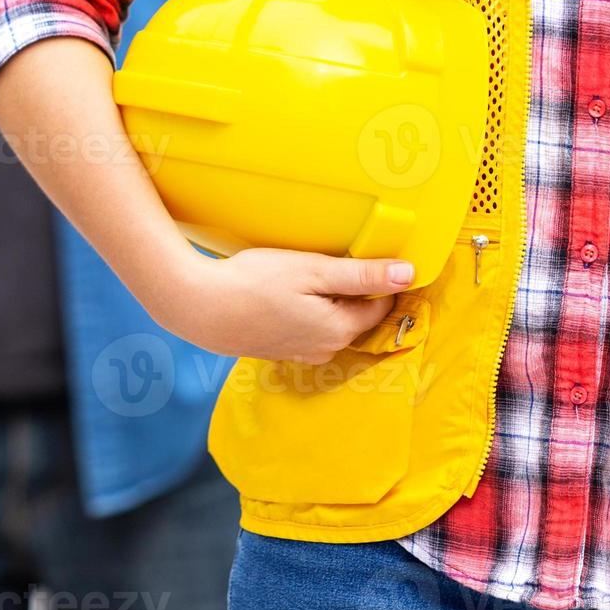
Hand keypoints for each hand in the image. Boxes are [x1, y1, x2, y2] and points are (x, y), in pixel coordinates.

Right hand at [158, 248, 413, 363]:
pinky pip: (307, 329)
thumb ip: (362, 275)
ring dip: (325, 302)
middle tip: (324, 263)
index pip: (381, 304)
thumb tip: (409, 274)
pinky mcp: (280, 350)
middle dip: (350, 291)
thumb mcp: (312, 270)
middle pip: (356, 315)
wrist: (199, 308)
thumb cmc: (253, 284)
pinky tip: (282, 295)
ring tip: (300, 278)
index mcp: (340, 329)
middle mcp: (326, 348)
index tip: (361, 257)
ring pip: (330, 323)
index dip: (378, 279)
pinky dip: (303, 312)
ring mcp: (301, 353)